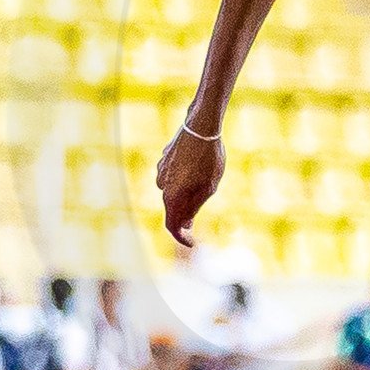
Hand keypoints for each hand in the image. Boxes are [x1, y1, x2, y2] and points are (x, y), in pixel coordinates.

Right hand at [155, 126, 223, 248]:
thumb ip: (194, 208)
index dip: (182, 238)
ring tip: (204, 186)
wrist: (201, 127)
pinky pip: (172, 177)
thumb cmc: (208, 160)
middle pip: (172, 209)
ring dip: (184, 196)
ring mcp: (161, 170)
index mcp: (172, 196)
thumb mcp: (208, 189)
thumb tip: (185, 224)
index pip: (172, 226)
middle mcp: (162, 185)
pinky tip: (196, 170)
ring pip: (172, 192)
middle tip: (198, 220)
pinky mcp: (164, 159)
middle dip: (185, 216)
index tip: (192, 243)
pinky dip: (182, 181)